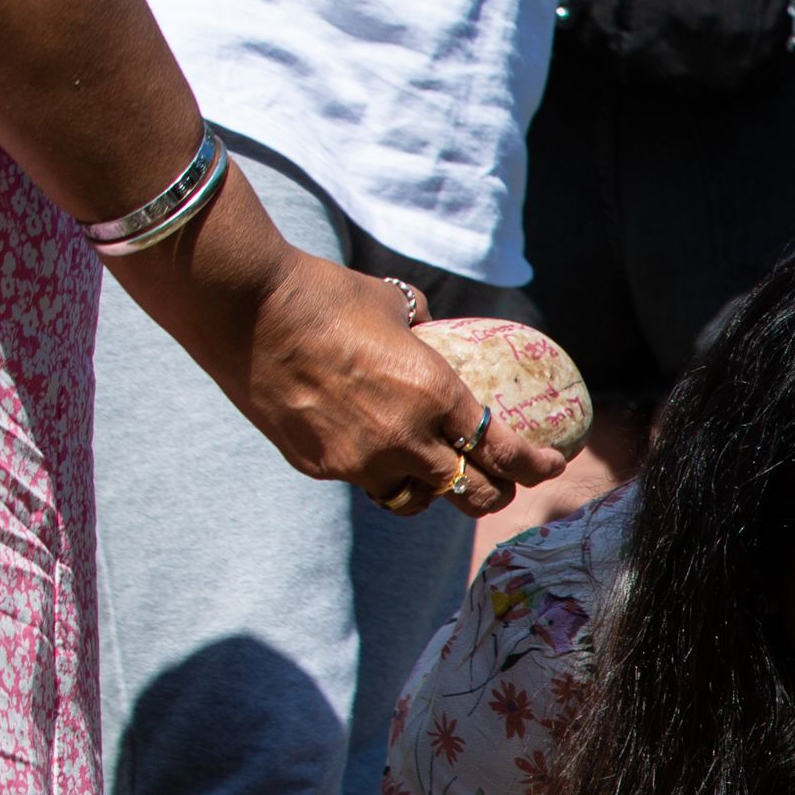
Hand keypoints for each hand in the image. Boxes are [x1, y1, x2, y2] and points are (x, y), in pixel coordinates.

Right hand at [236, 253, 559, 514]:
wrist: (245, 306)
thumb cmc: (324, 294)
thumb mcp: (392, 305)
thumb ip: (420, 329)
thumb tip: (429, 328)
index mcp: (439, 395)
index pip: (503, 451)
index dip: (533, 466)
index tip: (548, 468)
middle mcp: (408, 438)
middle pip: (472, 495)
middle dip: (493, 493)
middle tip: (497, 485)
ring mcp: (362, 460)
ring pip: (415, 500)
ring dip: (430, 491)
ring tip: (429, 475)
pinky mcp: (321, 467)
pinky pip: (362, 482)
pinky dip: (371, 470)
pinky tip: (362, 447)